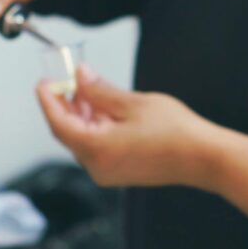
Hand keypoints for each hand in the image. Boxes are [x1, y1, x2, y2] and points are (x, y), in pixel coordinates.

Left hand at [36, 65, 222, 188]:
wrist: (203, 158)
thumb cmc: (175, 132)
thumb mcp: (133, 103)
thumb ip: (100, 90)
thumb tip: (80, 76)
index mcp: (96, 150)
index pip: (58, 123)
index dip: (48, 100)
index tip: (44, 81)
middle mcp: (97, 167)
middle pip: (68, 133)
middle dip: (65, 106)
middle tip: (66, 80)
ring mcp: (109, 173)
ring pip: (83, 141)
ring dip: (81, 116)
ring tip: (88, 91)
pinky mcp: (120, 172)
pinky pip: (97, 149)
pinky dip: (95, 129)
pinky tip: (104, 110)